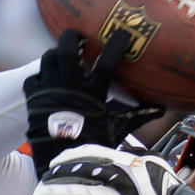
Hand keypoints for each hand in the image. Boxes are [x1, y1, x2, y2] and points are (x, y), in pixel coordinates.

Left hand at [23, 29, 165, 177]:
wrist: (60, 161)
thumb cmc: (92, 144)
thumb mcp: (116, 129)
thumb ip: (136, 115)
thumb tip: (161, 109)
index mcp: (92, 92)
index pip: (107, 61)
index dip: (116, 44)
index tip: (123, 33)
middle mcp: (69, 85)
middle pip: (67, 48)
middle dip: (72, 37)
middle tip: (79, 38)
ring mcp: (48, 89)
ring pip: (48, 57)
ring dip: (56, 54)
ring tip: (62, 57)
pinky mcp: (33, 97)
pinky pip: (33, 77)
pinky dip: (40, 76)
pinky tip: (47, 81)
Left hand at [32, 145, 194, 194]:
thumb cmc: (167, 190)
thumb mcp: (154, 163)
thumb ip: (134, 154)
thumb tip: (120, 148)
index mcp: (127, 162)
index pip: (91, 153)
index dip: (70, 156)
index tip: (57, 161)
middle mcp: (120, 179)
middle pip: (81, 171)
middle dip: (58, 174)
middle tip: (44, 177)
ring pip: (80, 194)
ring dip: (56, 194)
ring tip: (40, 194)